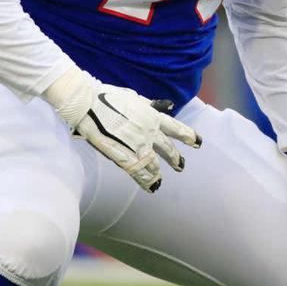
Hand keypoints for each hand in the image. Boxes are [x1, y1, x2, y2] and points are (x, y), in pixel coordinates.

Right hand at [44, 67, 201, 192]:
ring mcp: (138, 147)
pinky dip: (146, 182)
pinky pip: (140, 174)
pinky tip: (151, 188)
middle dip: (176, 159)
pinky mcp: (125, 158)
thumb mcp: (135, 97)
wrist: (88, 104)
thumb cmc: (108, 97)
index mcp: (153, 116)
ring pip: (155, 165)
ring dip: (158, 174)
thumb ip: (151, 105)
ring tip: (160, 180)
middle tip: (181, 166)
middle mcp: (149, 133)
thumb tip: (168, 105)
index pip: (176, 128)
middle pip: (168, 150)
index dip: (189, 136)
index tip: (198, 142)